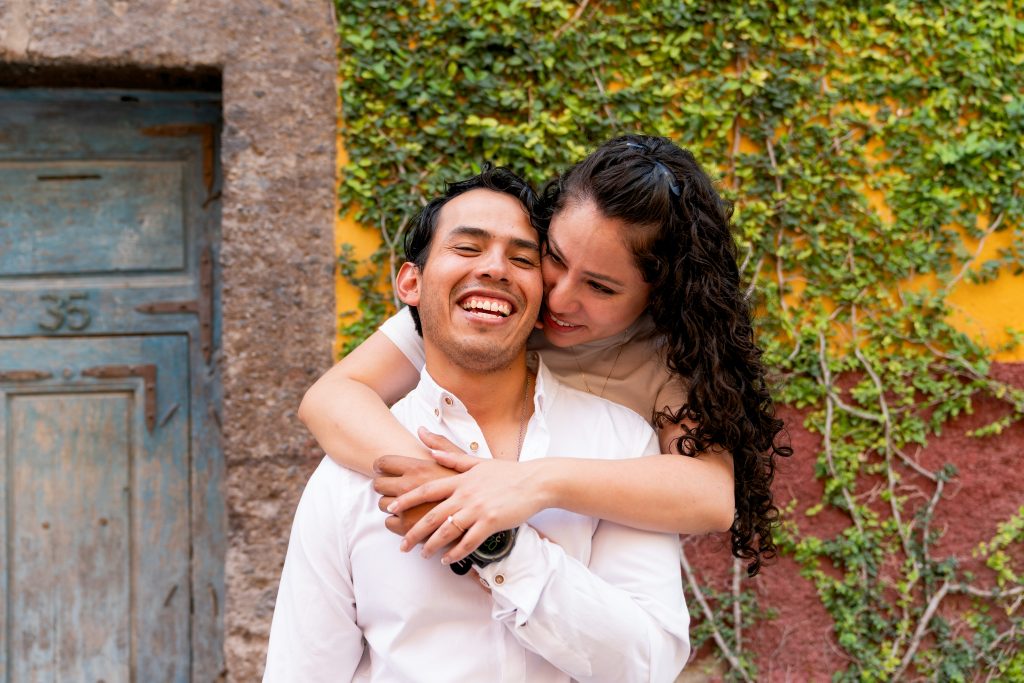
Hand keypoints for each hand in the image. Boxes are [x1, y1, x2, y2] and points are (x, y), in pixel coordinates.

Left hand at [389, 437, 550, 563]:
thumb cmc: (507, 472)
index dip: (406, 499)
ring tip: (424, 555)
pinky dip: (455, 552)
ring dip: (432, 546)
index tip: (391, 509)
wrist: (535, 482)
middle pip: (432, 515)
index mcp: (461, 480)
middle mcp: (465, 494)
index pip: (427, 490)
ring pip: (447, 531)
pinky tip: (447, 559)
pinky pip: (468, 542)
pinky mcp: (491, 522)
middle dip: (414, 533)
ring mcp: (478, 509)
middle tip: (403, 546)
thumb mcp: (478, 461)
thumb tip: (427, 445)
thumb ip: (451, 456)